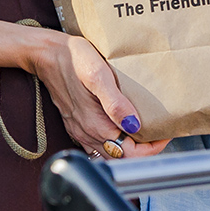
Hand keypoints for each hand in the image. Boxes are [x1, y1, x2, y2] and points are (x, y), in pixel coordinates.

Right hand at [26, 31, 169, 158]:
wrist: (45, 54)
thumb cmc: (72, 59)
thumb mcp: (98, 75)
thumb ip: (115, 103)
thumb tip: (134, 125)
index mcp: (96, 125)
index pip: (132, 154)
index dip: (152, 148)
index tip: (163, 132)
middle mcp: (87, 133)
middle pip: (123, 157)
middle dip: (144, 150)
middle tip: (158, 132)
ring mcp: (79, 130)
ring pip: (110, 153)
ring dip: (129, 147)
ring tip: (144, 131)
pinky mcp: (74, 124)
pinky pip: (96, 145)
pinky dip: (113, 143)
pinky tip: (119, 129)